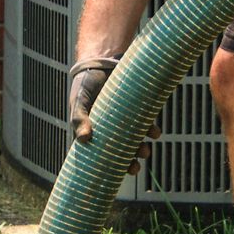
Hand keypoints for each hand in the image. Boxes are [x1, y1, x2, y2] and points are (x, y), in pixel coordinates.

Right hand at [67, 56, 157, 172]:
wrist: (104, 59)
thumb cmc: (87, 82)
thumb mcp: (79, 100)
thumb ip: (79, 118)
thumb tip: (83, 139)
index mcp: (93, 130)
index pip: (101, 154)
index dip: (110, 166)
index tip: (117, 174)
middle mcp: (110, 128)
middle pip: (120, 151)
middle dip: (129, 162)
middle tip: (135, 168)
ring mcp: (125, 119)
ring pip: (135, 140)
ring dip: (142, 149)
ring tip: (146, 151)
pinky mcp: (138, 109)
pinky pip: (146, 125)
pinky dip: (151, 131)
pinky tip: (154, 133)